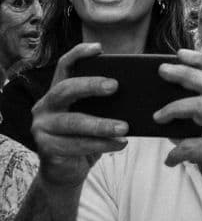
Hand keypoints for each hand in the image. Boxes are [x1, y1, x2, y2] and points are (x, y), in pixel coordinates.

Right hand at [31, 42, 127, 187]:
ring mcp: (41, 127)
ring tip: (125, 127)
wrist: (66, 172)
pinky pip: (74, 145)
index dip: (79, 54)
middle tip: (115, 86)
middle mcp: (45, 106)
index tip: (99, 48)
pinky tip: (120, 144)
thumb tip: (140, 90)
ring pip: (72, 121)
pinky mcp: (45, 147)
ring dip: (101, 124)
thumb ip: (105, 102)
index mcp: (58, 92)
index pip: (64, 66)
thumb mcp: (95, 115)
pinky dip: (100, 144)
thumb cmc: (86, 137)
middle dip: (91, 85)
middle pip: (65, 89)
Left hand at [154, 50, 201, 210]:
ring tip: (157, 116)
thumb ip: (199, 127)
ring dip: (175, 108)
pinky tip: (170, 161)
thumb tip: (169, 121)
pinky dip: (177, 152)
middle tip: (162, 70)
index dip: (201, 61)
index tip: (180, 53)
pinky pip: (194, 147)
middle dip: (185, 74)